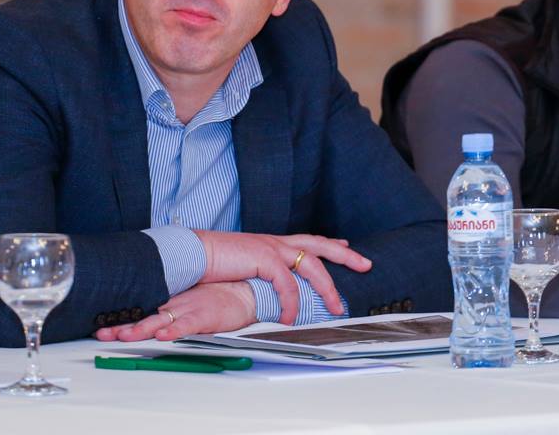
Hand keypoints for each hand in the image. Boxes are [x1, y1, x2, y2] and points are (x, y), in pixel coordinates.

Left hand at [94, 281, 257, 341]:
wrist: (248, 292)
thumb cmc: (220, 299)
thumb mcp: (191, 303)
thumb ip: (172, 310)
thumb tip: (150, 321)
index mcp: (172, 301)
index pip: (142, 309)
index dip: (121, 317)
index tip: (101, 325)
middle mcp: (176, 305)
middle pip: (144, 316)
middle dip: (122, 326)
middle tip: (102, 333)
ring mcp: (190, 309)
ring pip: (160, 320)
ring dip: (142, 328)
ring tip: (124, 334)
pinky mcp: (205, 316)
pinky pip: (187, 324)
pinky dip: (175, 330)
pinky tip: (163, 335)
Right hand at [195, 231, 370, 322]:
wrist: (192, 254)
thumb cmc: (213, 262)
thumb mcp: (244, 266)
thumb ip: (261, 272)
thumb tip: (269, 281)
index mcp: (273, 242)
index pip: (309, 240)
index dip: (330, 243)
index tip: (346, 245)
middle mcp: (277, 242)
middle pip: (321, 245)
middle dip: (346, 255)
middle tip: (366, 264)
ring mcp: (272, 247)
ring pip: (313, 265)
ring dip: (327, 288)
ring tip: (336, 307)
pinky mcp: (264, 257)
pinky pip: (288, 284)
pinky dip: (292, 303)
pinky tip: (291, 318)